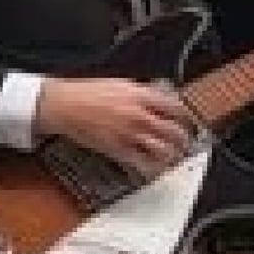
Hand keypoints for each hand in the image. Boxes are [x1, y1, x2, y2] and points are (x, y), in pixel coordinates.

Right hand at [33, 77, 194, 179]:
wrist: (63, 105)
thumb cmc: (87, 93)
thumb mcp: (120, 83)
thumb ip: (142, 92)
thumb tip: (159, 99)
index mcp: (141, 95)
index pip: (176, 107)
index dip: (187, 117)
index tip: (190, 123)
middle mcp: (139, 114)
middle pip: (174, 131)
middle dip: (184, 140)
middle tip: (185, 144)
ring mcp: (129, 134)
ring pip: (163, 150)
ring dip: (172, 157)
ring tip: (174, 158)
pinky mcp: (117, 150)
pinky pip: (142, 164)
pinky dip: (152, 169)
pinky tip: (154, 170)